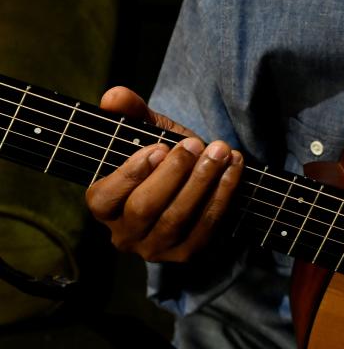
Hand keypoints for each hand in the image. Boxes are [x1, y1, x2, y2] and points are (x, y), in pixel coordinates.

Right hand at [85, 87, 243, 261]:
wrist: (198, 184)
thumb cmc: (167, 159)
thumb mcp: (150, 133)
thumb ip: (131, 113)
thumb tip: (113, 95)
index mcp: (105, 207)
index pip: (104, 197)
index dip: (131, 173)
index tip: (160, 148)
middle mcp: (124, 234)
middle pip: (145, 208)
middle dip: (174, 173)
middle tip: (197, 143)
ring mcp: (156, 248)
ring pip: (177, 218)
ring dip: (203, 181)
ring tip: (221, 151)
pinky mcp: (188, 253)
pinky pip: (206, 226)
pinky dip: (223, 194)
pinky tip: (235, 168)